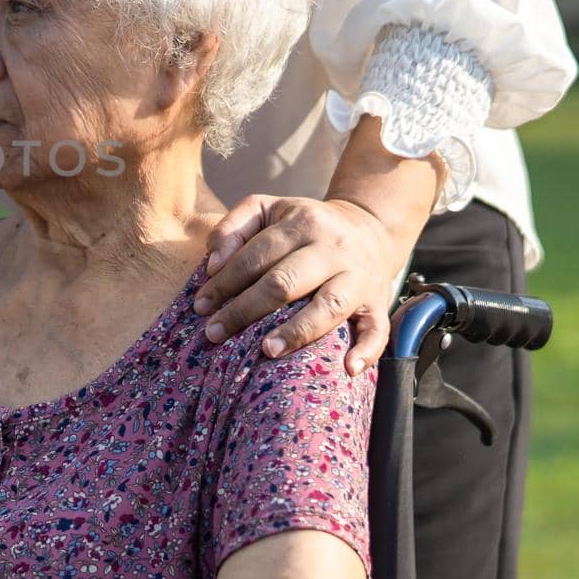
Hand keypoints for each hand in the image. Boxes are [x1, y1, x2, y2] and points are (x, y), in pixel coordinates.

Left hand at [193, 195, 404, 374]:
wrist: (368, 227)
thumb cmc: (304, 223)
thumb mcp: (267, 209)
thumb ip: (233, 227)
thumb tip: (213, 263)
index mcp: (303, 222)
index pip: (256, 256)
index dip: (224, 282)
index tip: (200, 306)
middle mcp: (333, 249)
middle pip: (285, 282)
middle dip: (244, 310)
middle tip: (214, 333)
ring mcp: (360, 277)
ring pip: (329, 306)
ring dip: (297, 331)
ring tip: (266, 351)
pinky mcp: (378, 303)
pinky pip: (378, 330)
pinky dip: (367, 351)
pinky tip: (346, 369)